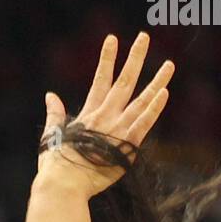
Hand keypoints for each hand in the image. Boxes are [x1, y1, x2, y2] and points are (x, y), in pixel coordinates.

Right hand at [37, 32, 173, 198]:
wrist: (64, 184)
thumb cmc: (56, 165)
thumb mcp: (52, 135)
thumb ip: (55, 114)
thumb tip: (50, 95)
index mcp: (89, 115)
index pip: (100, 80)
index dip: (107, 59)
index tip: (113, 39)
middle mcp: (105, 117)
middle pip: (124, 82)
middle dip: (135, 58)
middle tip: (144, 37)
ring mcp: (117, 130)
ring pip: (141, 100)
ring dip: (156, 81)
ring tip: (170, 64)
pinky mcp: (126, 147)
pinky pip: (144, 124)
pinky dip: (155, 109)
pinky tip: (165, 92)